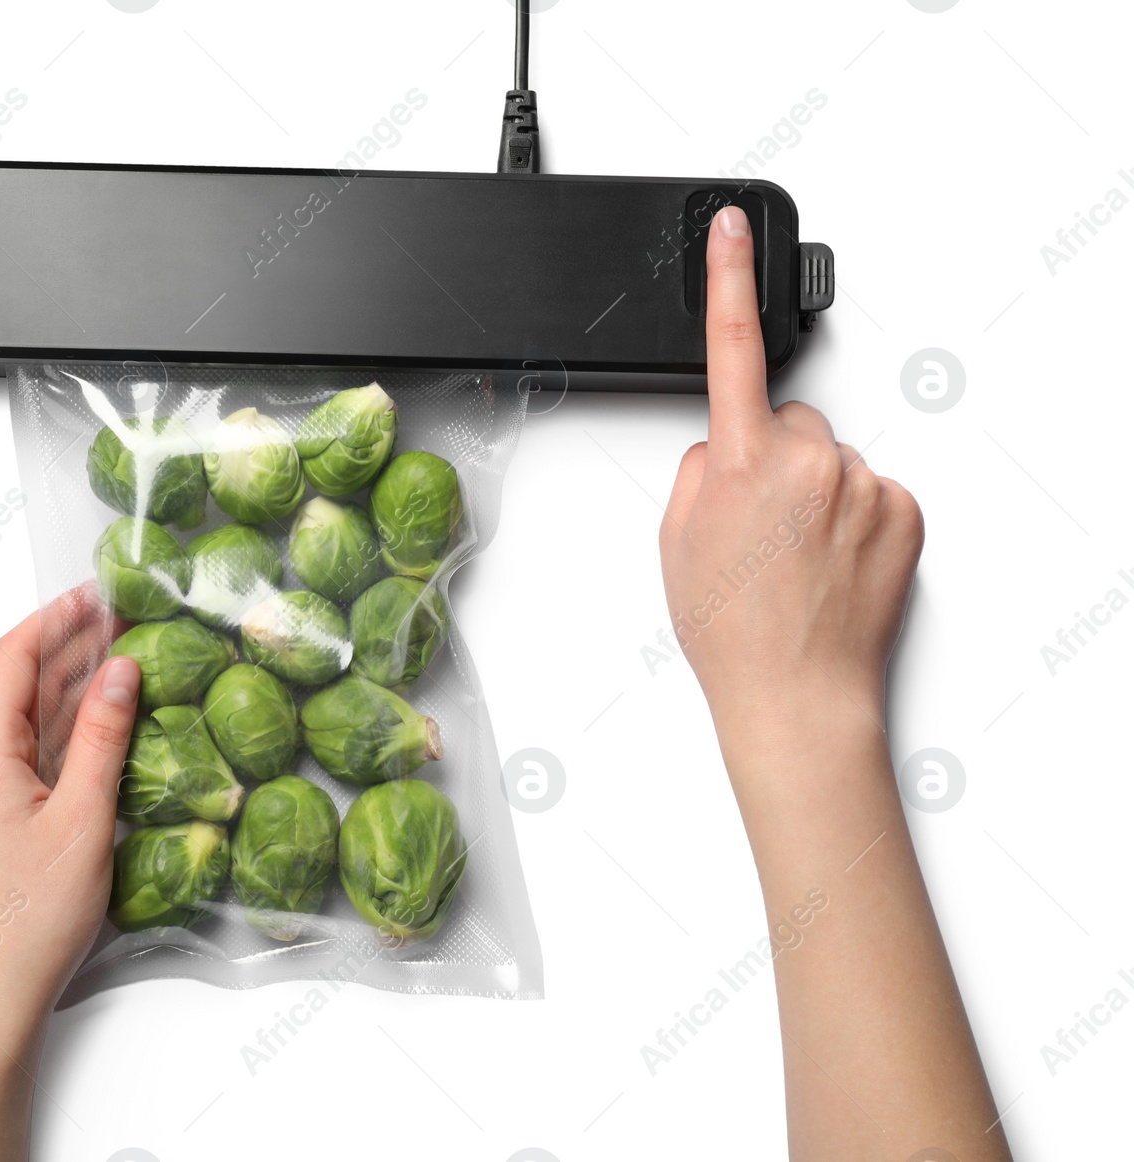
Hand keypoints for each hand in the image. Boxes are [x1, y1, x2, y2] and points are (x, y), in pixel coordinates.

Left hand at [0, 585, 136, 1044]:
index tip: (97, 593)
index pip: (11, 659)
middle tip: (120, 618)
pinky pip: (22, 751)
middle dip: (65, 645)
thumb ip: (104, 736)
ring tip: (119, 655)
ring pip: (20, 717)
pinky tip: (98, 721)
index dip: (55, 618)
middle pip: (13, 682)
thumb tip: (122, 667)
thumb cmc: (34, 916)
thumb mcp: (84, 819)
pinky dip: (60, 727)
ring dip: (65, 685)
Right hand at [659, 205, 923, 748]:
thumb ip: (698, 470)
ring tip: (797, 557)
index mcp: (742, 463)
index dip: (725, 277)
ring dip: (814, 492)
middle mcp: (809, 462)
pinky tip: (832, 562)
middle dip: (772, 458)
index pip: (731, 346)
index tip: (730, 227)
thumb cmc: (733, 632)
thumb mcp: (676, 543)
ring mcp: (862, 486)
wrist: (798, 695)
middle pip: (789, 422)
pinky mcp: (904, 510)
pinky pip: (868, 488)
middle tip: (758, 527)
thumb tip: (726, 446)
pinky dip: (852, 515)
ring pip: (829, 458)